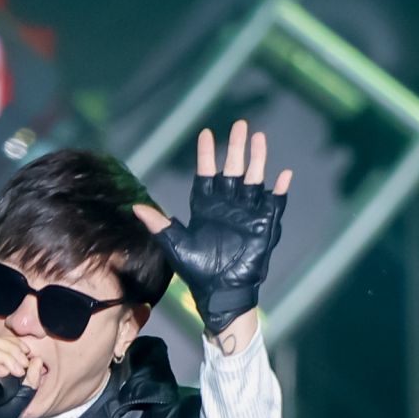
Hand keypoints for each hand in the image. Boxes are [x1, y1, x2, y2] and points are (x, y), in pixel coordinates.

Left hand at [133, 119, 291, 347]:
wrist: (221, 292)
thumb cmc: (198, 271)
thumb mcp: (175, 245)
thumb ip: (159, 225)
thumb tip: (134, 206)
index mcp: (207, 208)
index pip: (207, 175)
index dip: (206, 155)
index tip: (206, 134)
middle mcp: (228, 206)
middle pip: (233, 170)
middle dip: (237, 148)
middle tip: (241, 125)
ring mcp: (247, 214)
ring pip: (253, 180)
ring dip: (257, 160)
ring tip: (260, 139)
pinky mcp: (263, 226)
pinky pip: (274, 205)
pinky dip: (279, 191)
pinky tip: (284, 175)